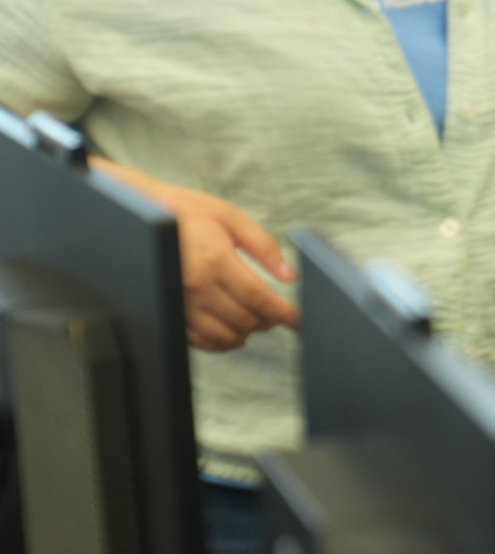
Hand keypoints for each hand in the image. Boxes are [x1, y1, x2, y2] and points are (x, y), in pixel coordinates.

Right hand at [156, 181, 300, 351]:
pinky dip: (221, 342)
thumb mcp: (230, 218)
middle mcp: (196, 286)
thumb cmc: (186, 212)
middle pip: (245, 320)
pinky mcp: (169, 310)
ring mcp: (180, 302)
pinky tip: (232, 331)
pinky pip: (200, 340)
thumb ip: (263, 247)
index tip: (298, 318)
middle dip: (268, 321)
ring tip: (256, 320)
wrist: (138, 214)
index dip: (283, 313)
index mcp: (215, 260)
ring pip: (224, 336)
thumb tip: (290, 276)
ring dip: (247, 333)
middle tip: (278, 314)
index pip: (259, 299)